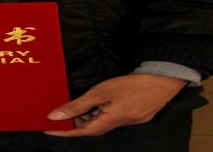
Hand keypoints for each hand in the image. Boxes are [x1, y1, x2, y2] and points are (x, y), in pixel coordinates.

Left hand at [44, 74, 187, 136]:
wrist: (163, 79)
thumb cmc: (131, 84)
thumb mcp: (101, 92)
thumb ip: (78, 105)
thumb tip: (55, 116)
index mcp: (111, 121)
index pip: (82, 132)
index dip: (64, 131)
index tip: (48, 129)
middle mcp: (121, 125)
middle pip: (93, 128)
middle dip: (78, 121)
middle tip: (65, 110)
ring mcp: (130, 121)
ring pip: (103, 123)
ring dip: (90, 116)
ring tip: (82, 104)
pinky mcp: (136, 116)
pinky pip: (112, 118)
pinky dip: (102, 112)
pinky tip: (99, 103)